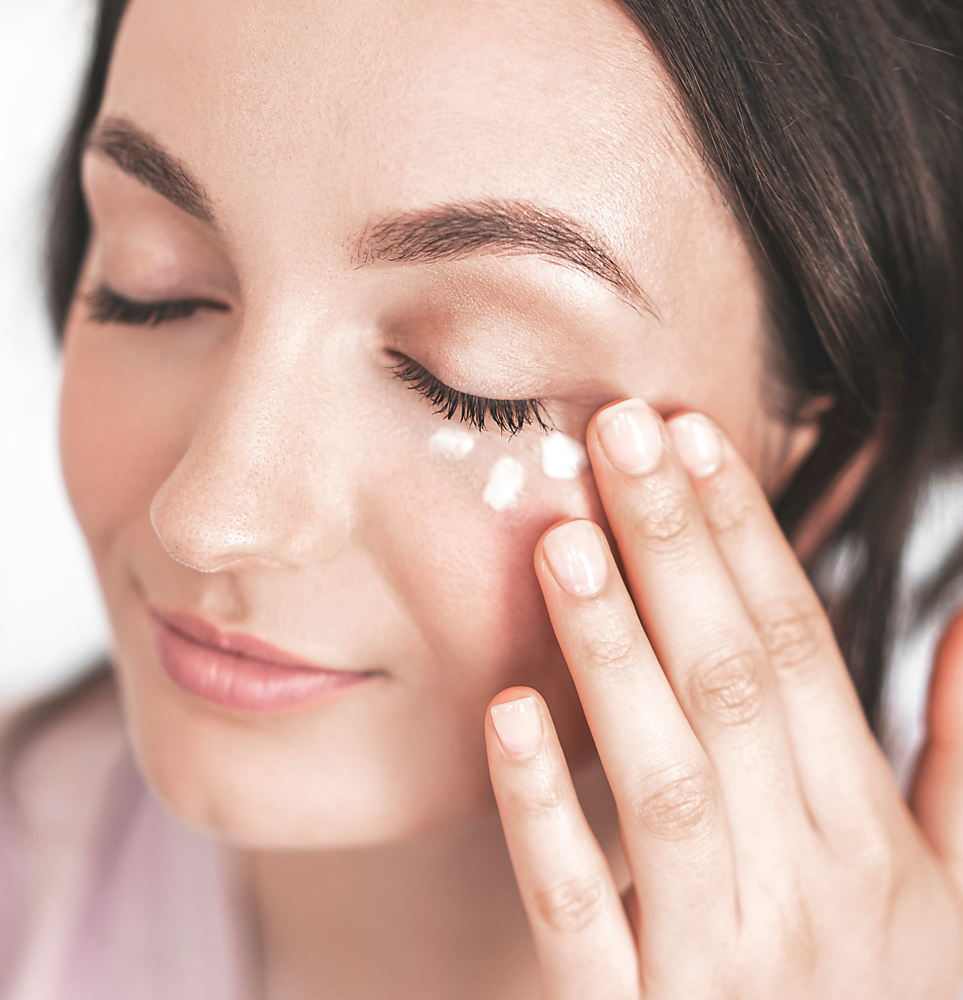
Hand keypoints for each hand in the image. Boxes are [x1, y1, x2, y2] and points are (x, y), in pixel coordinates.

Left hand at [484, 399, 962, 998]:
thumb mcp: (951, 893)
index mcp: (869, 837)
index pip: (797, 649)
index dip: (746, 536)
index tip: (692, 440)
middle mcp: (805, 884)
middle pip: (732, 681)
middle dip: (675, 549)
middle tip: (618, 434)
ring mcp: (720, 960)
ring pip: (665, 778)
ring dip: (615, 654)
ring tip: (566, 542)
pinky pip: (581, 912)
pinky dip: (544, 811)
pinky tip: (507, 713)